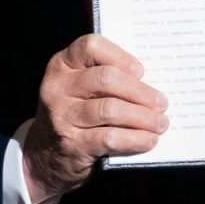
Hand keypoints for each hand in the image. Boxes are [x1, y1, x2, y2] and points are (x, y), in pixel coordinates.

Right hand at [22, 34, 169, 203]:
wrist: (43, 157)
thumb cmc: (73, 115)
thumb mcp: (77, 89)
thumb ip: (103, 80)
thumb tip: (151, 83)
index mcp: (61, 65)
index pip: (91, 46)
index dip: (120, 56)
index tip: (141, 71)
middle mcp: (57, 87)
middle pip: (106, 79)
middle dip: (140, 91)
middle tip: (161, 102)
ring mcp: (62, 116)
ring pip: (111, 109)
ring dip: (143, 117)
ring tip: (161, 123)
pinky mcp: (72, 143)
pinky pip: (110, 138)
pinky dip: (135, 139)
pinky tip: (149, 140)